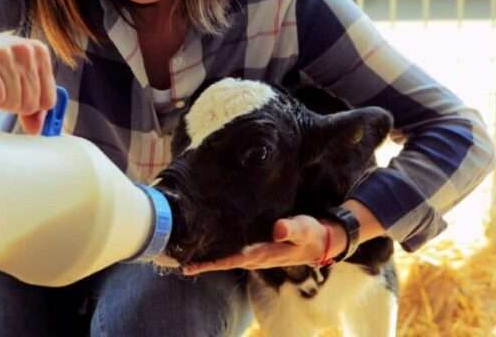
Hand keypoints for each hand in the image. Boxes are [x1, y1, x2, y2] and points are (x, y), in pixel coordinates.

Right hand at [0, 22, 55, 133]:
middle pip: (30, 104)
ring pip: (12, 102)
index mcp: (38, 51)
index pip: (47, 101)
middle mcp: (25, 49)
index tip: (11, 94)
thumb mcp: (13, 80)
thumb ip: (31, 104)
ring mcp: (3, 53)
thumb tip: (37, 130)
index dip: (28, 107)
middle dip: (10, 103)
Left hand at [181, 215, 346, 275]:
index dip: (209, 263)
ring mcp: (254, 254)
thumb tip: (278, 228)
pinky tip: (208, 242)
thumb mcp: (305, 230)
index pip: (229, 261)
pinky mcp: (256, 247)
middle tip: (175, 256)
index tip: (188, 266)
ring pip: (226, 257)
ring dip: (208, 256)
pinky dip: (219, 248)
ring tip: (185, 250)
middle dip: (201, 261)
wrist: (320, 241)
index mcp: (261, 254)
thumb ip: (293, 229)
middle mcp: (254, 258)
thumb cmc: (311, 234)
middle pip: (222, 262)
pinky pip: (233, 251)